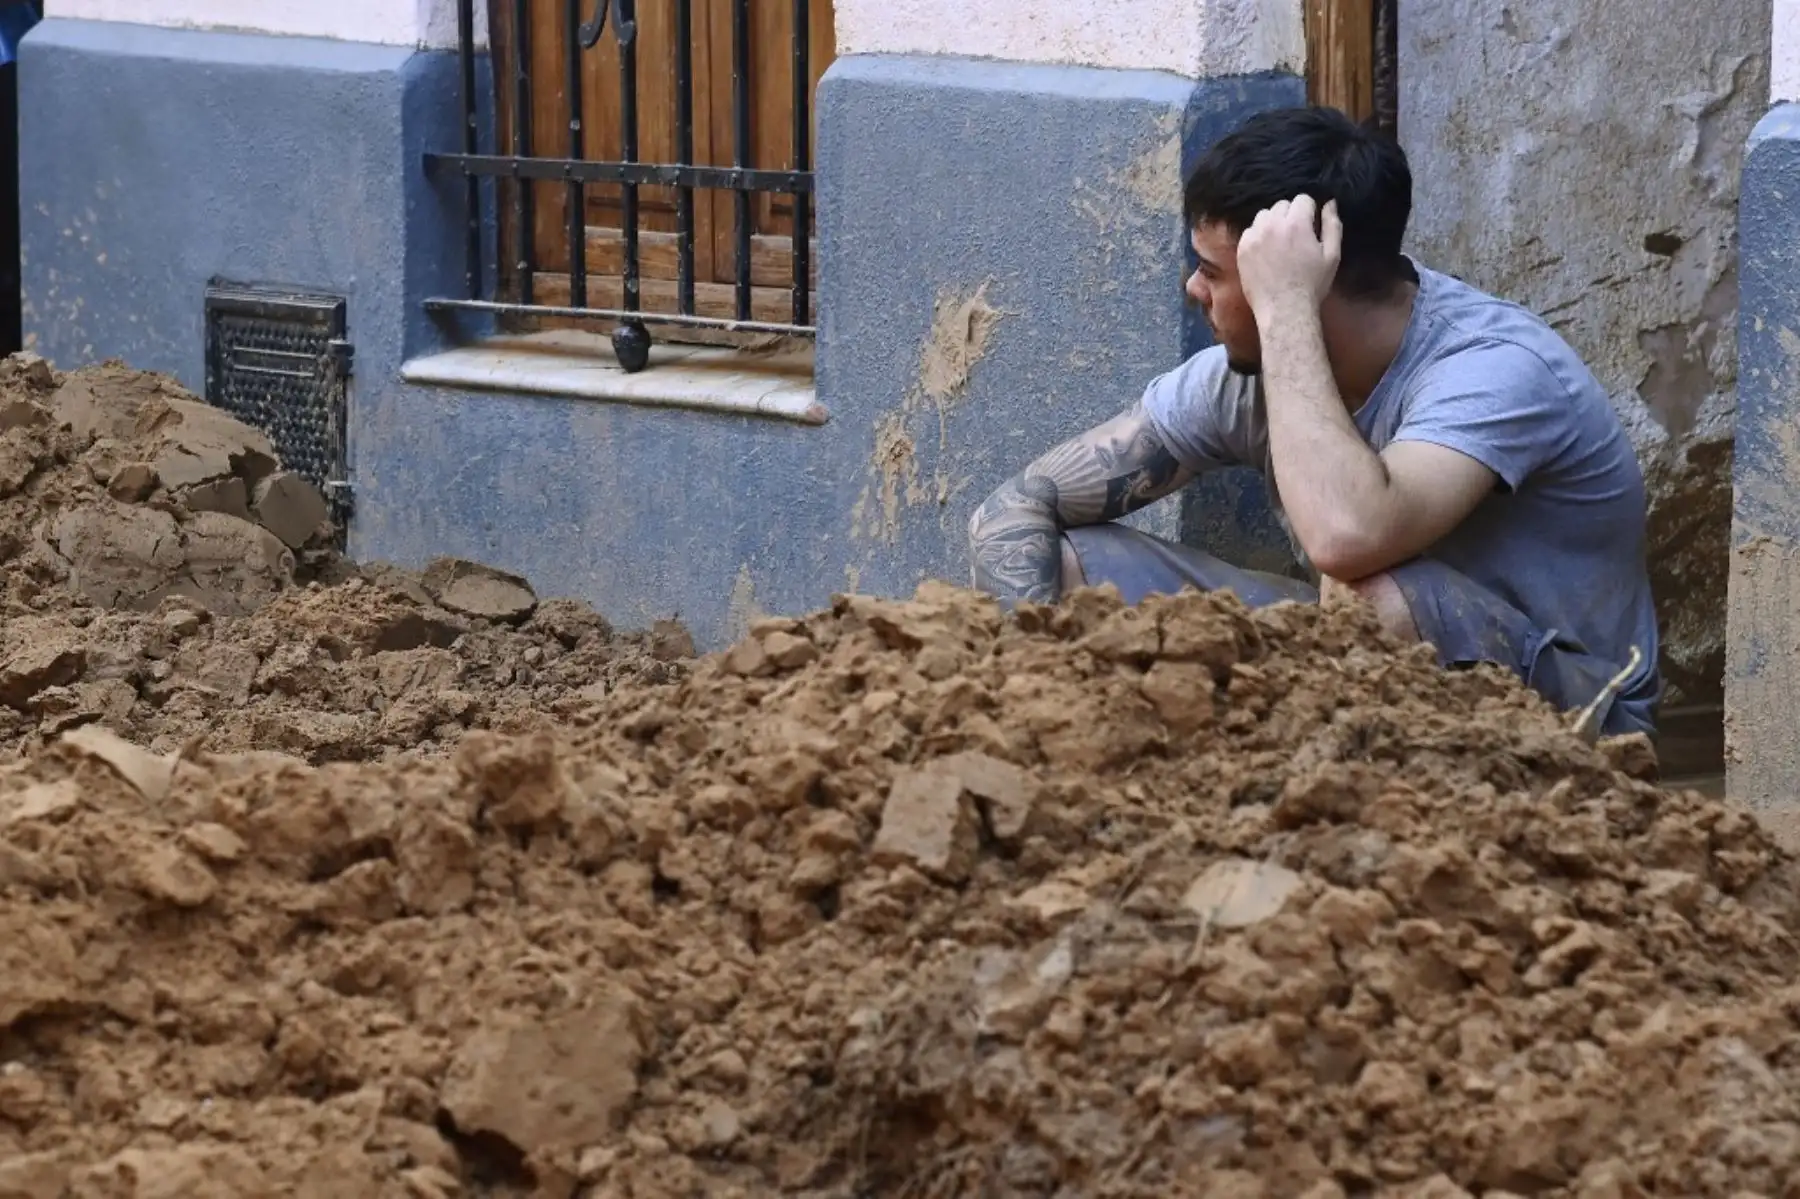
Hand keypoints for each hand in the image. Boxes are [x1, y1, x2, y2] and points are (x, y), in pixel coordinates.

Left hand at [1236, 195, 1341, 318]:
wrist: (1284, 310)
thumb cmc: (1312, 285)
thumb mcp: (1332, 255)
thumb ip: (1332, 225)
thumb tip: (1330, 203)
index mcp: (1297, 224)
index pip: (1302, 198)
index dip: (1309, 211)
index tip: (1311, 226)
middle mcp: (1272, 225)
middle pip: (1282, 205)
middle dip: (1291, 215)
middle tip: (1296, 237)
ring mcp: (1254, 237)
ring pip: (1264, 215)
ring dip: (1273, 223)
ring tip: (1280, 243)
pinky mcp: (1242, 249)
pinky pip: (1250, 231)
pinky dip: (1259, 236)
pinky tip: (1267, 252)